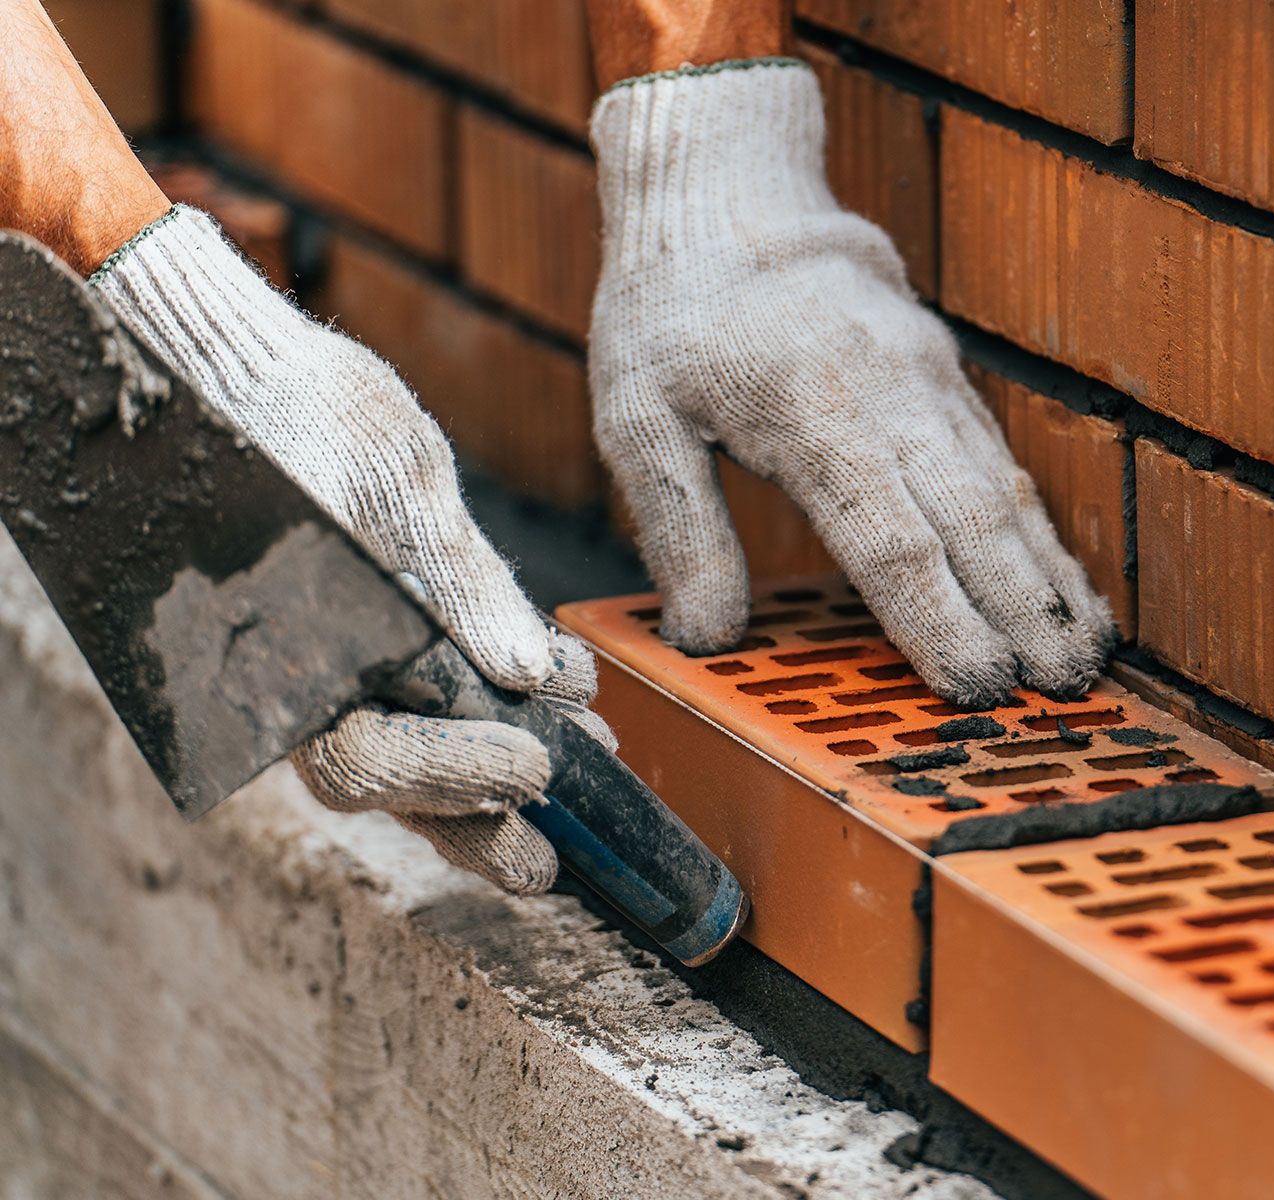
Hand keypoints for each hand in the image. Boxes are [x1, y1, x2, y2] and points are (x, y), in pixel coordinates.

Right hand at [92, 207, 609, 892]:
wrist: (232, 365)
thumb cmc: (298, 403)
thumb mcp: (393, 476)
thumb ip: (459, 580)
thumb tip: (528, 675)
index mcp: (277, 645)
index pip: (363, 756)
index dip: (456, 772)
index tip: (539, 760)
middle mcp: (282, 676)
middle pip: (383, 785)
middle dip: (478, 816)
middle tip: (554, 854)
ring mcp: (310, 666)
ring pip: (398, 757)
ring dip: (488, 780)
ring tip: (583, 770)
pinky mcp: (344, 645)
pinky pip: (403, 707)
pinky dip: (477, 715)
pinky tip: (559, 700)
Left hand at [588, 60, 1114, 706]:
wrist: (732, 194)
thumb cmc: (674, 312)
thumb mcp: (636, 413)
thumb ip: (679, 527)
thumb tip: (706, 637)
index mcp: (810, 415)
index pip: (890, 539)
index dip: (939, 620)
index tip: (978, 684)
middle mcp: (889, 399)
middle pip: (972, 523)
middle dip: (1024, 614)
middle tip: (1066, 693)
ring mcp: (930, 384)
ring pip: (1003, 494)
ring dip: (1049, 581)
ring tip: (1088, 656)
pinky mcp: (946, 379)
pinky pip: (1003, 466)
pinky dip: (1040, 534)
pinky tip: (1065, 587)